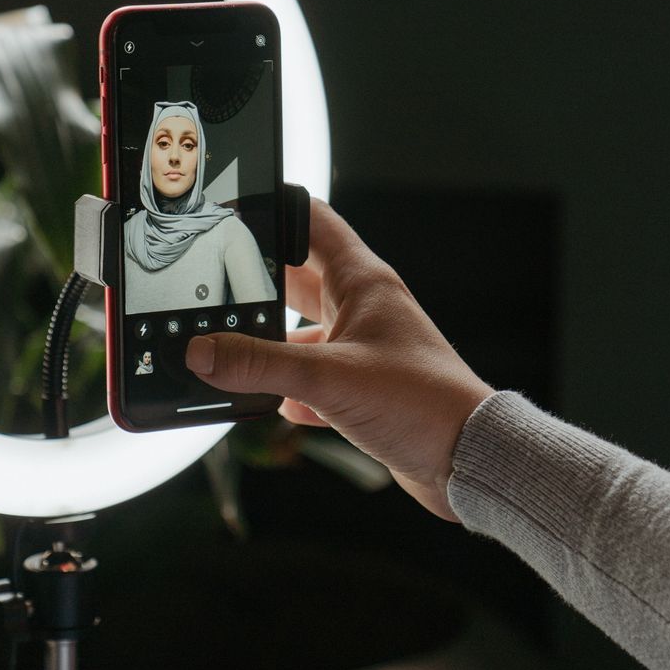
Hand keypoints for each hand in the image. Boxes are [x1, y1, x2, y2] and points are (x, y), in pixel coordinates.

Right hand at [182, 198, 492, 519]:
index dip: (270, 210)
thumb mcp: (329, 378)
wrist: (466, 460)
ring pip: (302, 331)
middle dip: (255, 284)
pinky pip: (313, 379)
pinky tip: (277, 406)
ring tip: (233, 354)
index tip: (227, 213)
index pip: (311, 221)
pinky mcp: (363, 388)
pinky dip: (290, 390)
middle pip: (297, 277)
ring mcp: (363, 348)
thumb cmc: (423, 403)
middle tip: (212, 292)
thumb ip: (260, 364)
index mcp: (363, 282)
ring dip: (270, 344)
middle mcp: (363, 308)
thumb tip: (203, 352)